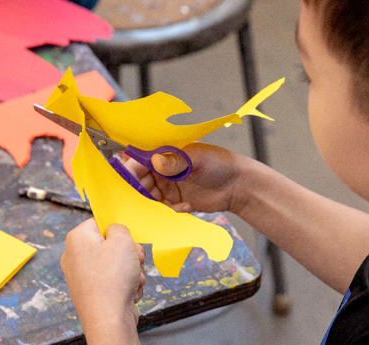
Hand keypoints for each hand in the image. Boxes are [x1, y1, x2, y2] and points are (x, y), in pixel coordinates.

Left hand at [60, 219, 144, 343]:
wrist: (109, 319)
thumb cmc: (113, 279)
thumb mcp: (122, 241)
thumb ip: (119, 228)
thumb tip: (115, 232)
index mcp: (77, 238)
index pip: (99, 222)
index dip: (117, 231)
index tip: (126, 239)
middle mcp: (75, 256)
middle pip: (109, 244)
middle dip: (128, 253)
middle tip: (134, 259)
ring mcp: (82, 276)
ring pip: (116, 263)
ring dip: (131, 270)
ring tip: (132, 278)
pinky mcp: (92, 292)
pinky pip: (114, 280)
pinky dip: (125, 284)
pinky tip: (128, 291)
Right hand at [125, 142, 249, 213]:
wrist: (238, 185)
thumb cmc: (219, 163)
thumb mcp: (197, 158)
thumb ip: (176, 161)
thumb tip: (156, 161)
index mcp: (165, 154)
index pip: (139, 162)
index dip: (131, 172)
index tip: (130, 182)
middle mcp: (162, 171)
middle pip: (140, 182)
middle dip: (142, 191)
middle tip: (153, 197)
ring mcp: (168, 187)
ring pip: (149, 198)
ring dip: (156, 203)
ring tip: (172, 204)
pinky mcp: (175, 203)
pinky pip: (163, 210)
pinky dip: (170, 211)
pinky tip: (187, 206)